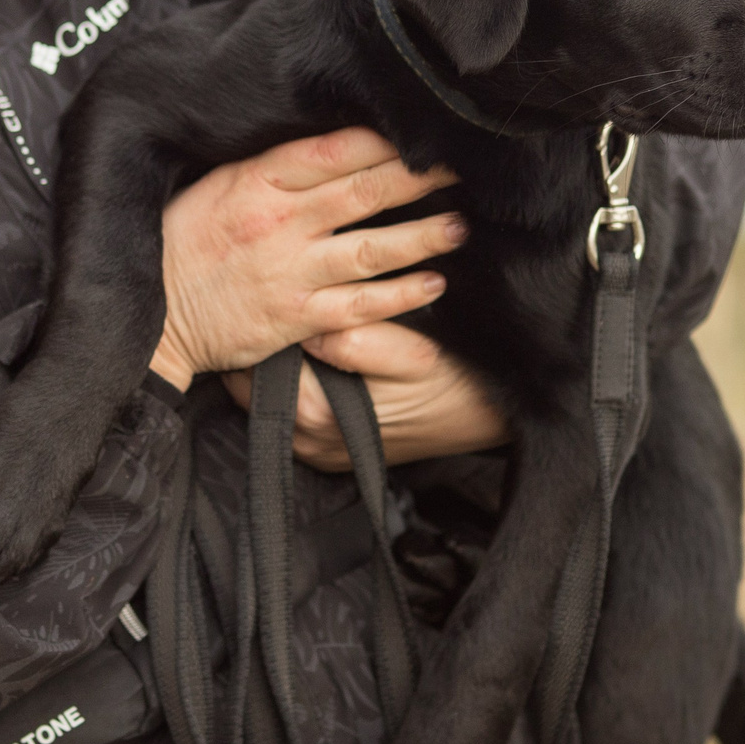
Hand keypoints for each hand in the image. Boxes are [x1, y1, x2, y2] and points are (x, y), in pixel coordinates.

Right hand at [150, 128, 465, 390]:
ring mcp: (291, 272)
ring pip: (372, 249)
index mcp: (257, 182)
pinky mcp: (297, 318)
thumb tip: (326, 140)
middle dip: (418, 178)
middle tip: (460, 169)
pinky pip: (359, 305)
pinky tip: (433, 284)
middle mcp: (279, 223)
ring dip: (422, 237)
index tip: (419, 130)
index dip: (382, 140)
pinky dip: (399, 295)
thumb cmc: (183, 242)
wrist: (155, 317)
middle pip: (363, 192)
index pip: (332, 150)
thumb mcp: (214, 185)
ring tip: (459, 227)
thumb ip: (268, 166)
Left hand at [225, 322, 509, 469]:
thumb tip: (303, 324)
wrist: (491, 420)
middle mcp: (308, 439)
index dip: (258, 321)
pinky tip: (314, 361)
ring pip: (269, 400)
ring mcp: (318, 451)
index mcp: (316, 410)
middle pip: (253, 383)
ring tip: (292, 326)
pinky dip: (294, 388)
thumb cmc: (455, 382)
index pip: (256, 363)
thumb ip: (352, 342)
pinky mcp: (331, 454)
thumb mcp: (411, 354)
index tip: (263, 290)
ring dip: (276, 365)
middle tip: (273, 300)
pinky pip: (293, 417)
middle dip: (262, 344)